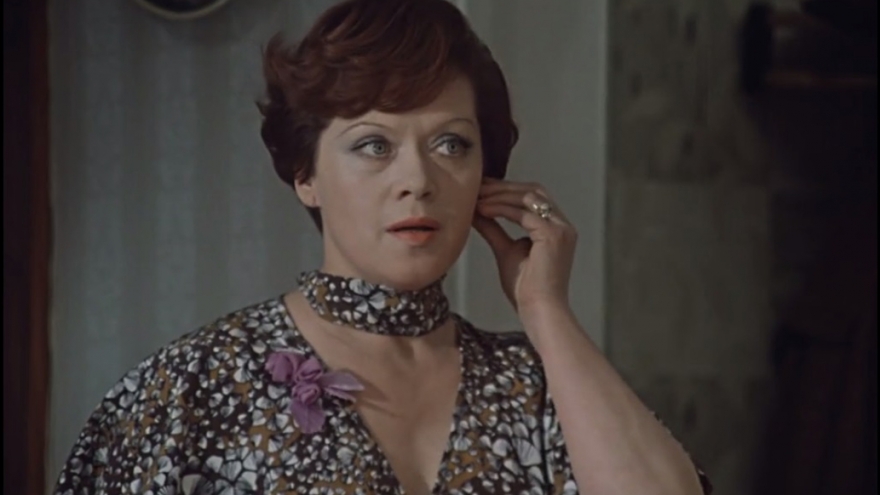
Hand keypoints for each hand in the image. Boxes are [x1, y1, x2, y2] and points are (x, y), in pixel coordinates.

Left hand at [472, 178, 577, 315]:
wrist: (539, 310)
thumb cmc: (526, 289)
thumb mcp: (505, 251)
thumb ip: (494, 229)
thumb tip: (476, 212)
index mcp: (556, 228)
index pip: (533, 197)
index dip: (507, 190)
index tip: (482, 189)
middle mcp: (562, 224)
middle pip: (533, 191)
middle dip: (504, 187)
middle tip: (477, 186)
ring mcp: (560, 228)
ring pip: (529, 197)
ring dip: (500, 195)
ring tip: (476, 198)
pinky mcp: (553, 235)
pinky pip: (523, 213)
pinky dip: (501, 209)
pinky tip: (483, 210)